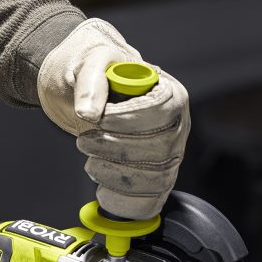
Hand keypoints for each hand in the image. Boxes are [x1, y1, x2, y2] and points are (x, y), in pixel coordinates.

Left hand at [37, 18, 189, 219]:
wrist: (96, 98)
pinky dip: (123, 197)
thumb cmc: (101, 78)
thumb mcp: (91, 63)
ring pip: (155, 177)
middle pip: (158, 148)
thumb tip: (88, 111)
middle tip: (84, 141)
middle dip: (114, 148)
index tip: (97, 120)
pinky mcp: (159, 178)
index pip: (159, 112)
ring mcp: (171, 155)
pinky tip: (103, 184)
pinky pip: (150, 198)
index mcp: (170, 94)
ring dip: (115, 173)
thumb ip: (90, 81)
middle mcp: (177, 126)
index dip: (126, 120)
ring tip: (91, 160)